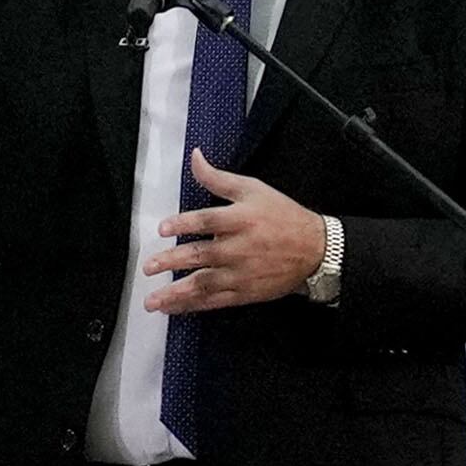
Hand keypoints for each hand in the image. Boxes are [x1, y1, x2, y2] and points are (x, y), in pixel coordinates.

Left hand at [143, 148, 327, 313]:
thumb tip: (195, 157)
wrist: (317, 249)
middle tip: (148, 267)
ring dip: (176, 293)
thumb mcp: (253, 189)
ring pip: (204, 284)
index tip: (162, 229)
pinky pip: (216, 301)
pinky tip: (174, 309)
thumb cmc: (283, 216)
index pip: (207, 221)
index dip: (183, 224)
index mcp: (240, 220)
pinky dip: (194, 306)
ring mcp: (242, 273)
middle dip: (172, 261)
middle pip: (201, 255)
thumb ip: (218, 178)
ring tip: (152, 299)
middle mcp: (239, 248)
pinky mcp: (246, 292)